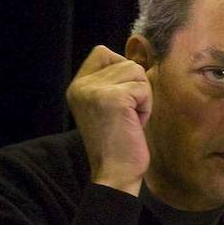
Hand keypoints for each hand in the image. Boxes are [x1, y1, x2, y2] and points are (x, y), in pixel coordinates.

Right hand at [66, 45, 151, 194]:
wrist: (115, 172)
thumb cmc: (119, 141)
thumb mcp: (108, 105)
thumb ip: (113, 81)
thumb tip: (139, 57)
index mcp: (77, 86)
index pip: (103, 51)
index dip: (123, 72)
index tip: (121, 102)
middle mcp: (81, 85)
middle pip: (127, 63)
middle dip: (136, 89)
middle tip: (126, 116)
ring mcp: (95, 90)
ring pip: (138, 73)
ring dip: (142, 98)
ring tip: (129, 119)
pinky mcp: (113, 98)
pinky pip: (144, 88)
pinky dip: (146, 107)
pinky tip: (134, 124)